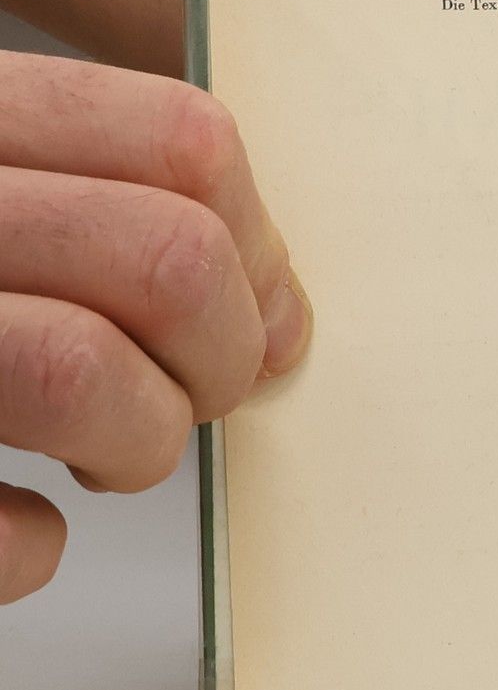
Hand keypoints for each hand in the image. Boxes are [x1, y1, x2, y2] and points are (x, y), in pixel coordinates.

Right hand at [0, 52, 309, 600]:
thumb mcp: (2, 200)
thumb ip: (103, 217)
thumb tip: (278, 321)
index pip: (179, 142)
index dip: (255, 248)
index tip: (251, 315)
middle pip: (164, 259)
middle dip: (220, 359)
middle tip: (188, 397)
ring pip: (78, 371)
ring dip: (139, 441)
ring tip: (104, 458)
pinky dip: (24, 546)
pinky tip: (14, 524)